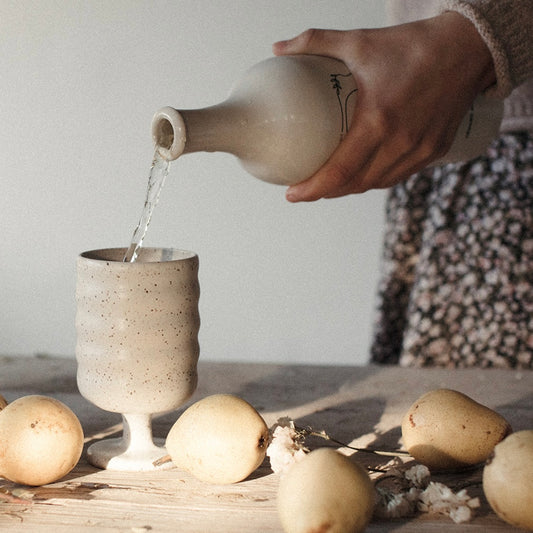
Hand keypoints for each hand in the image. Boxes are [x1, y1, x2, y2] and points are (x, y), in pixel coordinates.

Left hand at [273, 13, 494, 201]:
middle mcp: (401, 142)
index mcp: (379, 120)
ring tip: (328, 183)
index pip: (339, 171)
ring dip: (349, 189)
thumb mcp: (358, 40)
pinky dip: (376, 180)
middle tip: (305, 188)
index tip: (292, 194)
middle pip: (355, 184)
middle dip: (325, 192)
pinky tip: (361, 175)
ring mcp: (420, 151)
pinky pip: (398, 176)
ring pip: (376, 184)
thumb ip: (315, 42)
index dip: (313, 189)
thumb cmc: (413, 45)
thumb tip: (278, 49)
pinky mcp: (435, 152)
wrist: (468, 47)